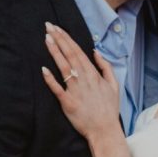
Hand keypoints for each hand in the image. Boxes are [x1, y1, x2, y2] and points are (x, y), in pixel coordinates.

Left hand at [42, 22, 119, 139]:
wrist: (105, 130)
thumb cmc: (109, 108)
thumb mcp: (114, 85)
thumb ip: (105, 67)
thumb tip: (96, 52)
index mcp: (93, 74)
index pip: (78, 51)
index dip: (67, 39)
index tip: (58, 28)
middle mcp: (84, 79)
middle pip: (69, 54)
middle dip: (59, 39)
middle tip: (48, 26)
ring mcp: (75, 90)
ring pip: (63, 67)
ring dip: (54, 52)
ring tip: (46, 38)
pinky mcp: (68, 103)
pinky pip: (57, 89)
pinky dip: (50, 79)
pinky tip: (43, 69)